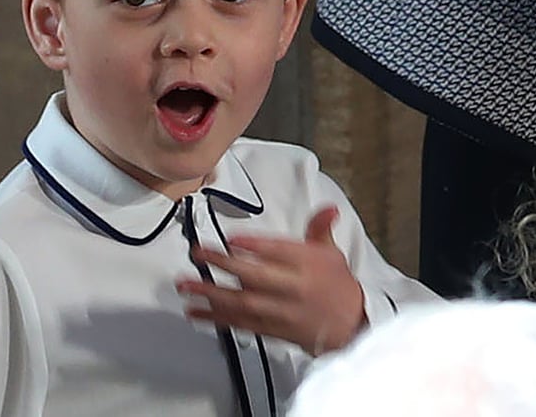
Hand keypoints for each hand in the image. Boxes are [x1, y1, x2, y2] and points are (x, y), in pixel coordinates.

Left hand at [175, 205, 365, 355]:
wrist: (349, 324)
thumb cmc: (336, 284)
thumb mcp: (331, 252)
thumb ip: (320, 228)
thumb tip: (328, 208)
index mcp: (307, 265)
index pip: (279, 252)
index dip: (255, 246)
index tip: (231, 238)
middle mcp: (292, 288)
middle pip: (255, 276)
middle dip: (223, 264)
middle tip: (198, 254)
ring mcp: (280, 311)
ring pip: (242, 302)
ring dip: (211, 294)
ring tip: (186, 285)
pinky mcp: (271, 329)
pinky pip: (240, 324)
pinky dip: (216, 318)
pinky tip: (195, 311)